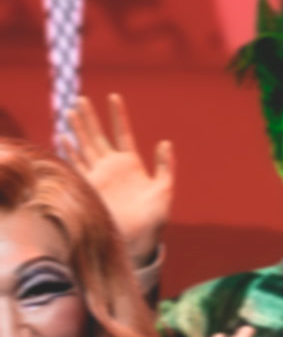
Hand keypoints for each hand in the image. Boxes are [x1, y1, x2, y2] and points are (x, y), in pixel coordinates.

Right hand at [63, 93, 174, 264]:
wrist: (137, 240)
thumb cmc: (154, 219)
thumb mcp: (165, 190)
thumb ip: (166, 167)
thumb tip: (165, 143)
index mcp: (131, 164)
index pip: (123, 133)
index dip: (119, 116)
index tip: (114, 97)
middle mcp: (113, 167)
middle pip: (98, 136)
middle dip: (90, 118)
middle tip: (82, 99)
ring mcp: (99, 175)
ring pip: (85, 146)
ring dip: (78, 129)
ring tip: (70, 110)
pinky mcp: (89, 187)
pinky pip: (76, 165)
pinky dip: (69, 151)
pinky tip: (62, 138)